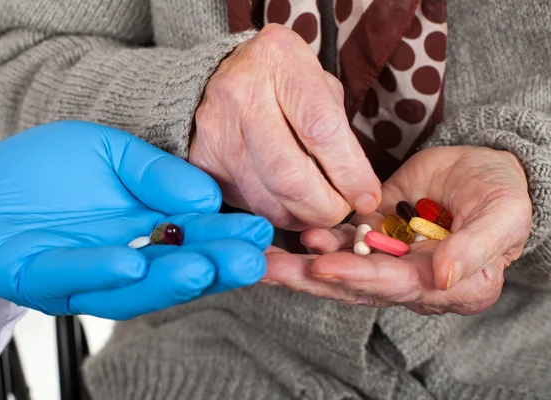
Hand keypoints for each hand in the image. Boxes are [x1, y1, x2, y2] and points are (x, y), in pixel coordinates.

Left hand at [0, 121, 272, 319]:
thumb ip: (157, 172)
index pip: (193, 236)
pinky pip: (73, 276)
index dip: (226, 237)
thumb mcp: (110, 152)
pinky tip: (129, 264)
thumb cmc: (44, 168)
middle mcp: (122, 259)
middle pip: (174, 266)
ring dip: (168, 278)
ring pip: (132, 284)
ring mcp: (84, 275)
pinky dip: (101, 272)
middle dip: (213, 265)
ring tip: (202, 268)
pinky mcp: (40, 279)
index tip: (259, 231)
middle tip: (249, 260)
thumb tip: (206, 195)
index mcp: (143, 231)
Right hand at [190, 24, 380, 229]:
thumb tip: (357, 191)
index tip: (366, 196)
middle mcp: (241, 93)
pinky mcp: (203, 161)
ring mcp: (216, 131)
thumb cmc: (280, 82)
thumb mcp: (316, 84)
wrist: (214, 78)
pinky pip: (248, 204)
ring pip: (268, 200)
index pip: (321, 130)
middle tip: (343, 210)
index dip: (349, 173)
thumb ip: (338, 130)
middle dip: (325, 206)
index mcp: (280, 59)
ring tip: (318, 208)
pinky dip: (276, 213)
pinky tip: (289, 203)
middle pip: (290, 176)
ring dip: (302, 216)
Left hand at [262, 146, 531, 315]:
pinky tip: (286, 234)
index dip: (357, 277)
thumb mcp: (502, 218)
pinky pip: (340, 237)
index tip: (322, 266)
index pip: (395, 285)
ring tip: (264, 256)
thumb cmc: (503, 195)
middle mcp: (409, 280)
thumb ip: (475, 249)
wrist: (486, 169)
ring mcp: (386, 256)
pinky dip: (316, 237)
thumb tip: (442, 278)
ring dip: (301, 263)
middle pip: (354, 285)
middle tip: (268, 270)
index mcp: (445, 286)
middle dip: (310, 279)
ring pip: (339, 265)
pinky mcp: (373, 231)